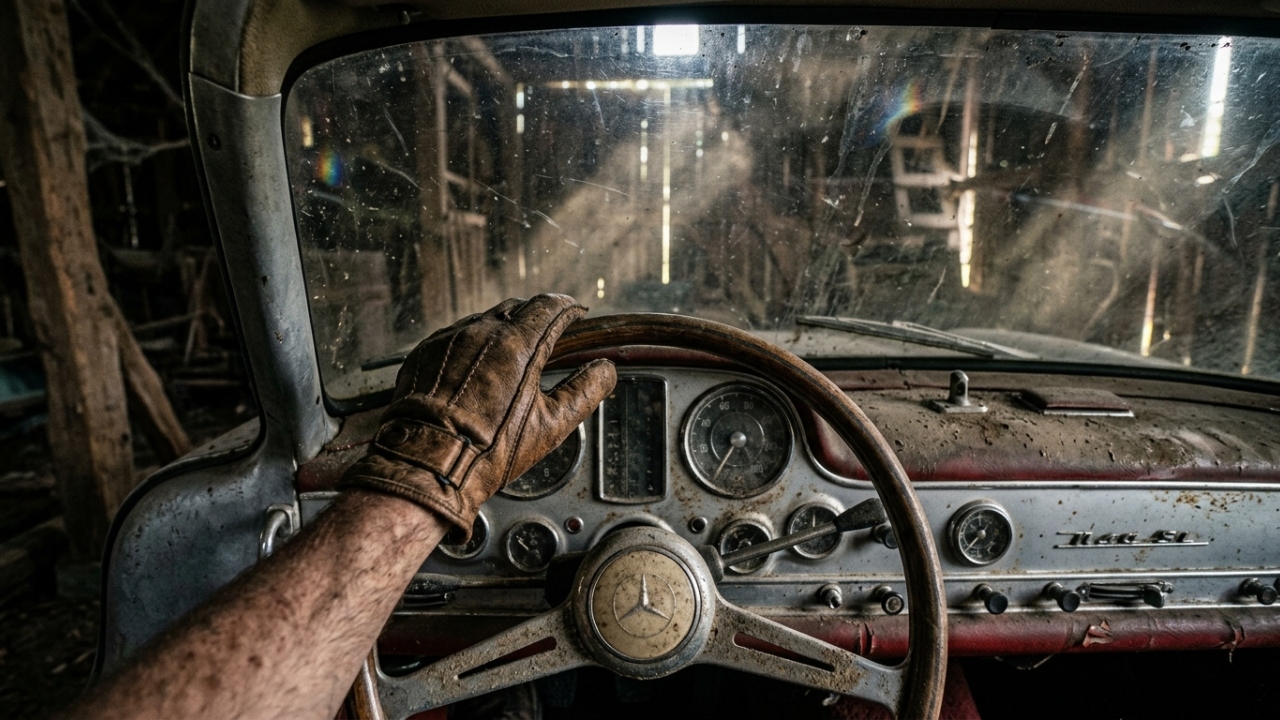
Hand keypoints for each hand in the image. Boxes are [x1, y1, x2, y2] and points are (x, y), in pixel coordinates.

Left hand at [340, 295, 615, 536]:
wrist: (428, 464)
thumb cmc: (489, 450)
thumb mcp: (550, 426)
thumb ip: (584, 392)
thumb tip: (605, 371)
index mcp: (517, 345)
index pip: (549, 307)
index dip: (567, 308)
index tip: (575, 313)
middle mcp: (481, 333)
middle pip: (516, 307)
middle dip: (536, 316)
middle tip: (548, 334)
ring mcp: (449, 340)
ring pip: (484, 320)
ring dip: (502, 330)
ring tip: (511, 356)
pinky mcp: (426, 353)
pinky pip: (455, 337)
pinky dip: (472, 346)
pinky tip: (476, 370)